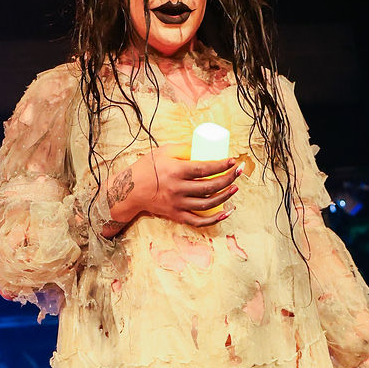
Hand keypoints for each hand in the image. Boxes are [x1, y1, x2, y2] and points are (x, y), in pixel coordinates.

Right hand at [110, 145, 240, 230]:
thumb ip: (184, 149)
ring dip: (225, 196)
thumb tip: (205, 146)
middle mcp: (177, 189)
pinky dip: (214, 219)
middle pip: (209, 186)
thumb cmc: (147, 168)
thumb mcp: (164, 152)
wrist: (130, 190)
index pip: (204, 168)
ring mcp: (177, 204)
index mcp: (175, 171)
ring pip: (207, 204)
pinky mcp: (176, 215)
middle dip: (228, 179)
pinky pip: (198, 221)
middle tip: (238, 172)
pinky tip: (226, 213)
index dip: (221, 165)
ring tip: (235, 188)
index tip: (232, 161)